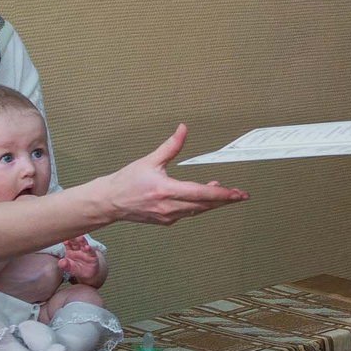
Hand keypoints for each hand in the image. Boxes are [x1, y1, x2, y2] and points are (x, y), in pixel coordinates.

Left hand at [60, 239, 104, 285]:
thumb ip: (64, 265)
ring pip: (83, 245)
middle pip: (75, 242)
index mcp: (70, 250)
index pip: (68, 245)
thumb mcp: (69, 268)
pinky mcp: (92, 256)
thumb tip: (61, 262)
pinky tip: (88, 247)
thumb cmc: (77, 269)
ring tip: (81, 237)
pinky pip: (91, 252)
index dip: (66, 242)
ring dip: (82, 241)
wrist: (88, 273)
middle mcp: (78, 249)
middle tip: (71, 234)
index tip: (64, 241)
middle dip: (73, 239)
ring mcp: (85, 252)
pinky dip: (89, 249)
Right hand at [96, 126, 247, 225]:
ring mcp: (168, 216)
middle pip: (204, 205)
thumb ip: (170, 146)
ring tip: (226, 194)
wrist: (110, 202)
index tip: (236, 193)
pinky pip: (188, 214)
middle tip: (240, 195)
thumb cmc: (127, 181)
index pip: (200, 194)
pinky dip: (199, 206)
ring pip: (198, 211)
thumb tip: (183, 129)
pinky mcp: (166, 221)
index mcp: (165, 190)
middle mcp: (168, 206)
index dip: (221, 194)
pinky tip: (204, 198)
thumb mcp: (150, 161)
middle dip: (224, 200)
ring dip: (212, 202)